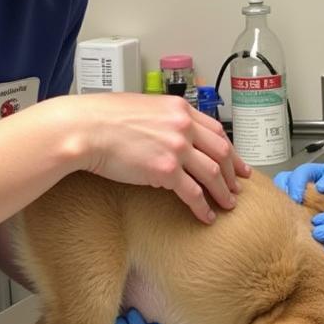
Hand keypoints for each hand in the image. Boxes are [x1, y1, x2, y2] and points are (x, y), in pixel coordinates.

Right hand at [66, 92, 249, 222]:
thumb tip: (167, 133)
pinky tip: (206, 216)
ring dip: (224, 191)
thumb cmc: (102, 118)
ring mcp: (177, 148)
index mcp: (179, 109)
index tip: (237, 162)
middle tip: (239, 186)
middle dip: (234, 172)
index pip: (216, 130)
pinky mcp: (165, 170)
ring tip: (228, 204)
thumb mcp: (142, 108)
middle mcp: (183, 126)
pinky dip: (203, 206)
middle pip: (222, 151)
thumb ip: (163, 119)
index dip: (230, 149)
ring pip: (213, 173)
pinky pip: (193, 193)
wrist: (84, 129)